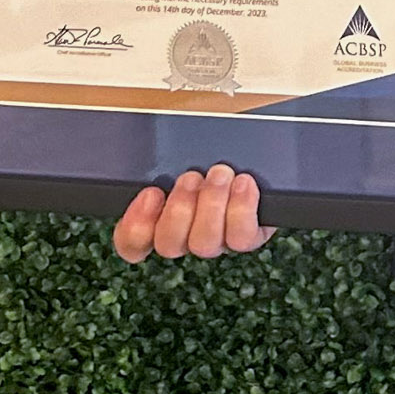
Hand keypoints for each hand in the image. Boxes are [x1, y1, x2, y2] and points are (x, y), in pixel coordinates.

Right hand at [112, 163, 276, 262]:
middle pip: (169, 244)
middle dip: (179, 208)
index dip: (136, 226)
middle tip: (191, 177)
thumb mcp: (181, 149)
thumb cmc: (212, 151)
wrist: (261, 156)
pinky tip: (243, 184)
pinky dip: (241, 210)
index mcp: (160, 218)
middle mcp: (187, 236)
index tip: (150, 193)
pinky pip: (242, 239)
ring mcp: (217, 240)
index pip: (132, 242)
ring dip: (211, 205)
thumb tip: (139, 153)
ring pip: (204, 243)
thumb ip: (159, 159)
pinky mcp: (248, 236)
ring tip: (220, 174)